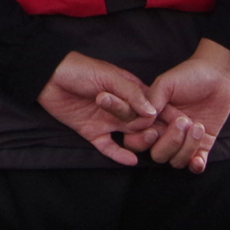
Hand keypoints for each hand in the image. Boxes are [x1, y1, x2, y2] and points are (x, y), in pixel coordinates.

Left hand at [37, 52, 163, 165]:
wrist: (46, 76)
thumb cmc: (79, 69)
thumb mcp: (108, 77)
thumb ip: (131, 94)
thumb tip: (153, 112)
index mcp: (130, 91)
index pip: (153, 107)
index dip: (166, 117)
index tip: (183, 127)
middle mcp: (122, 108)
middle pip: (143, 124)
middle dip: (153, 131)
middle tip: (159, 136)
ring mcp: (107, 121)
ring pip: (129, 137)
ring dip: (139, 142)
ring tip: (145, 145)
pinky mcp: (92, 132)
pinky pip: (108, 147)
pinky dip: (118, 154)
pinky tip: (130, 161)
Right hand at [143, 39, 229, 172]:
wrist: (218, 76)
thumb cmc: (189, 75)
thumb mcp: (165, 84)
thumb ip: (151, 101)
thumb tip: (140, 121)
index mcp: (152, 119)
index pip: (137, 139)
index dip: (142, 140)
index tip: (154, 129)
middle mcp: (165, 132)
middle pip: (157, 155)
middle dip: (169, 143)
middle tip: (182, 121)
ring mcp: (184, 141)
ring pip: (176, 161)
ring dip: (186, 148)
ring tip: (196, 125)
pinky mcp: (202, 145)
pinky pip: (195, 165)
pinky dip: (196, 165)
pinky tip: (198, 158)